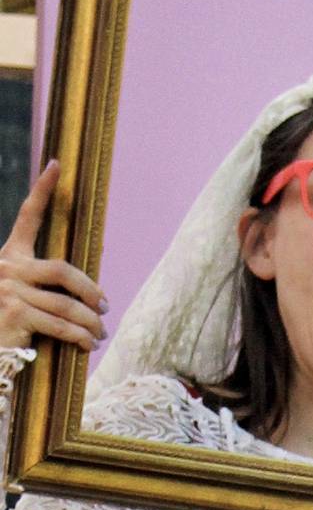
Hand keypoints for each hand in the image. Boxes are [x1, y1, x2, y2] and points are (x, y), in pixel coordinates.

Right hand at [0, 161, 106, 352]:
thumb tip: (92, 295)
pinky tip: (88, 345)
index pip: (27, 216)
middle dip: (89, 290)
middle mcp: (7, 268)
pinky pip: (60, 324)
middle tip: (105, 306)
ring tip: (99, 333)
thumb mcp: (20, 296)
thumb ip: (44, 286)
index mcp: (8, 257)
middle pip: (62, 270)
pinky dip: (79, 336)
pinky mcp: (16, 313)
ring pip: (66, 303)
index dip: (42, 190)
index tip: (56, 164)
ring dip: (89, 321)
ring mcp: (9, 289)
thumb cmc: (5, 323)